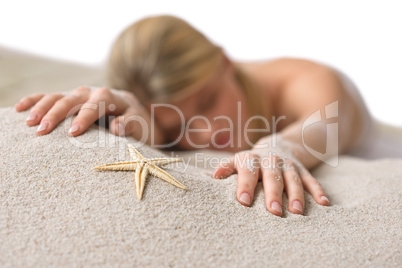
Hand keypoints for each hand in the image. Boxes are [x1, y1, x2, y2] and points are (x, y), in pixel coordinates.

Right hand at [15, 86, 162, 143]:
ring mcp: (81, 95)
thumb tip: (117, 128)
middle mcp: (94, 92)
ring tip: (29, 123)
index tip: (72, 133)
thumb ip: (132, 125)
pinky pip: (51, 97)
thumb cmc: (139, 126)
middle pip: (73, 98)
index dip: (84, 116)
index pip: (97, 103)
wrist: (136, 119)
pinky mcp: (71, 100)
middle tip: (41, 130)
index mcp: (113, 97)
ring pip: (58, 96)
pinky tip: (19, 108)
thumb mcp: (142, 127)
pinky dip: (35, 100)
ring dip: (42, 107)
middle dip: (57, 113)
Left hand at [212, 137, 328, 216]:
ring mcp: (289, 165)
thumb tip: (213, 176)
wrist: (277, 146)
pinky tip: (324, 203)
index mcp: (252, 159)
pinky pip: (311, 180)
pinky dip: (317, 191)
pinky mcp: (303, 170)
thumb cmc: (252, 161)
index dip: (245, 185)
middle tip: (273, 212)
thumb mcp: (238, 161)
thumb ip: (226, 168)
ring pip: (293, 179)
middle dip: (273, 194)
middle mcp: (271, 161)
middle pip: (272, 177)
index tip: (243, 201)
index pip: (248, 172)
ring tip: (297, 212)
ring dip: (296, 195)